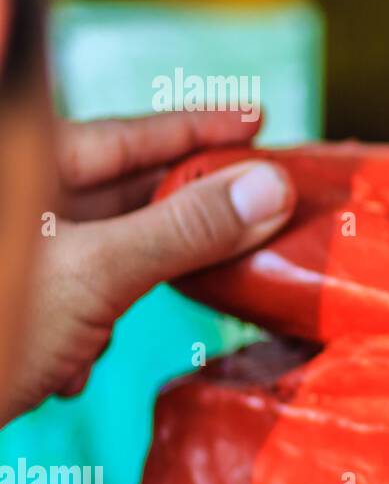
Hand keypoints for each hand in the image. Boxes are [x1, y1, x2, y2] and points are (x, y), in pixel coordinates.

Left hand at [0, 109, 294, 424]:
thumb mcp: (97, 272)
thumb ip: (185, 228)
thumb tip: (268, 188)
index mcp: (31, 168)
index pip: (131, 133)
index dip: (199, 126)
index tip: (256, 118)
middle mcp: (24, 205)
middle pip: (126, 190)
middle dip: (186, 207)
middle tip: (254, 200)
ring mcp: (21, 259)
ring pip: (108, 250)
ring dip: (140, 280)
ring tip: (171, 294)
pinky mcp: (17, 309)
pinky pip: (77, 300)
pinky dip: (91, 329)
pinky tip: (77, 364)